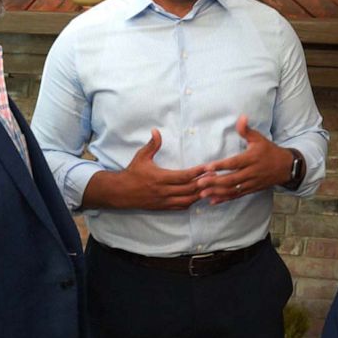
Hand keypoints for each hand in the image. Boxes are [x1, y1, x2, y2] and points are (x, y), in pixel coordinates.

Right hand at [82, 129, 206, 210]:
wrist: (121, 192)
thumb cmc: (132, 172)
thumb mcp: (141, 156)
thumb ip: (152, 144)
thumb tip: (156, 130)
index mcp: (160, 178)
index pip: (184, 176)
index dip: (197, 172)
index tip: (208, 167)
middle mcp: (164, 191)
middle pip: (189, 189)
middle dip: (204, 183)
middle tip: (216, 177)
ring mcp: (164, 201)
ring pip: (187, 200)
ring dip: (200, 194)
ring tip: (211, 188)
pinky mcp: (163, 207)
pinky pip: (181, 207)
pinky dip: (191, 202)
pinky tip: (198, 197)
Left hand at [196, 115, 293, 204]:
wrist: (286, 167)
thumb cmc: (269, 151)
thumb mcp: (259, 138)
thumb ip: (247, 130)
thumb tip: (241, 117)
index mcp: (252, 159)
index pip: (234, 163)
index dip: (221, 166)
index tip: (207, 167)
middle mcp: (251, 172)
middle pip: (231, 179)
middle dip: (215, 182)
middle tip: (199, 183)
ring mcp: (251, 183)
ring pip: (233, 190)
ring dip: (217, 192)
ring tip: (202, 193)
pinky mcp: (251, 190)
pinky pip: (237, 196)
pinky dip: (224, 199)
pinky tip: (213, 201)